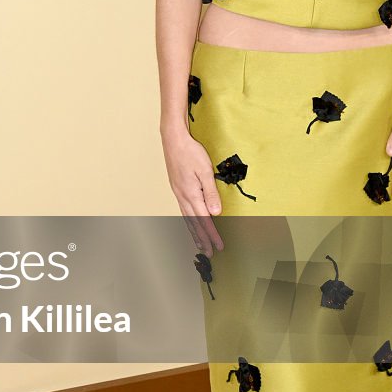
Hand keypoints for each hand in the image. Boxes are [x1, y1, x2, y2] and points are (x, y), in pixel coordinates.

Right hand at [162, 127, 223, 250]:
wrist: (173, 140)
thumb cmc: (190, 152)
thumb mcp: (205, 171)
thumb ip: (211, 192)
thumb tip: (215, 212)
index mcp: (191, 194)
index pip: (204, 220)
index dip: (212, 234)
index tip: (218, 246)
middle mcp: (183, 196)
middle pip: (194, 223)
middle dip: (203, 238)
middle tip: (209, 252)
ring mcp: (178, 193)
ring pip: (187, 218)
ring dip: (194, 232)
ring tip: (199, 243)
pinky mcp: (177, 188)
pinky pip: (183, 210)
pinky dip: (188, 221)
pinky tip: (190, 221)